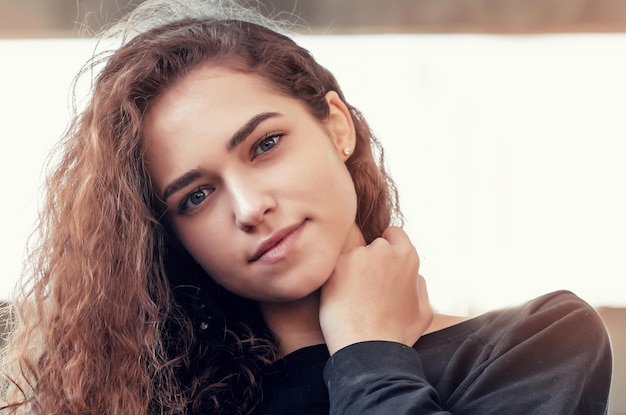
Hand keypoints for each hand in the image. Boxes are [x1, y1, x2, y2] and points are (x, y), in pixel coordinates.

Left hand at [319, 227, 432, 354]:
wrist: (368, 350)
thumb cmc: (398, 334)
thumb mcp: (424, 310)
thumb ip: (419, 283)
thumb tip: (412, 273)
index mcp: (407, 256)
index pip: (394, 233)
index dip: (389, 246)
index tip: (383, 263)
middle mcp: (383, 250)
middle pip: (374, 245)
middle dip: (371, 260)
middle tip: (368, 288)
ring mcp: (357, 256)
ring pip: (353, 256)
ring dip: (352, 270)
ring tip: (354, 299)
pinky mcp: (335, 267)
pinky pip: (335, 268)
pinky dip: (336, 280)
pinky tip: (341, 300)